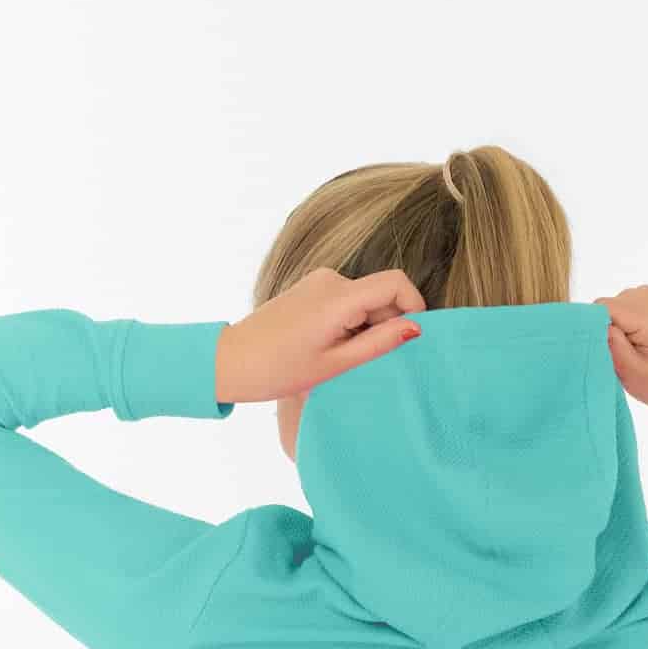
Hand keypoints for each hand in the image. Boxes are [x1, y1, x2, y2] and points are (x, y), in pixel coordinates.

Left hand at [215, 267, 425, 404]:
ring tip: (342, 360)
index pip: (396, 283)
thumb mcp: (336, 364)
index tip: (413, 338)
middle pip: (380, 294)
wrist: (232, 361)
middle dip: (386, 325)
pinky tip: (329, 350)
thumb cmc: (279, 369)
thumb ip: (379, 344)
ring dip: (366, 328)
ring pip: (364, 301)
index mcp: (338, 296)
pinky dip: (349, 324)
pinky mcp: (310, 288)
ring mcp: (318, 281)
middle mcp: (330, 279)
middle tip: (368, 362)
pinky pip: (345, 302)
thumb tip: (415, 328)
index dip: (414, 307)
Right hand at [593, 285, 647, 419]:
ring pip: (617, 302)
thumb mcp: (631, 374)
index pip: (604, 308)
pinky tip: (640, 335)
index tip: (599, 348)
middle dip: (607, 328)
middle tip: (623, 354)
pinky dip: (627, 318)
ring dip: (617, 324)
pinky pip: (628, 301)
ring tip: (634, 346)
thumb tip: (588, 320)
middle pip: (609, 305)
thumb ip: (610, 344)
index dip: (594, 327)